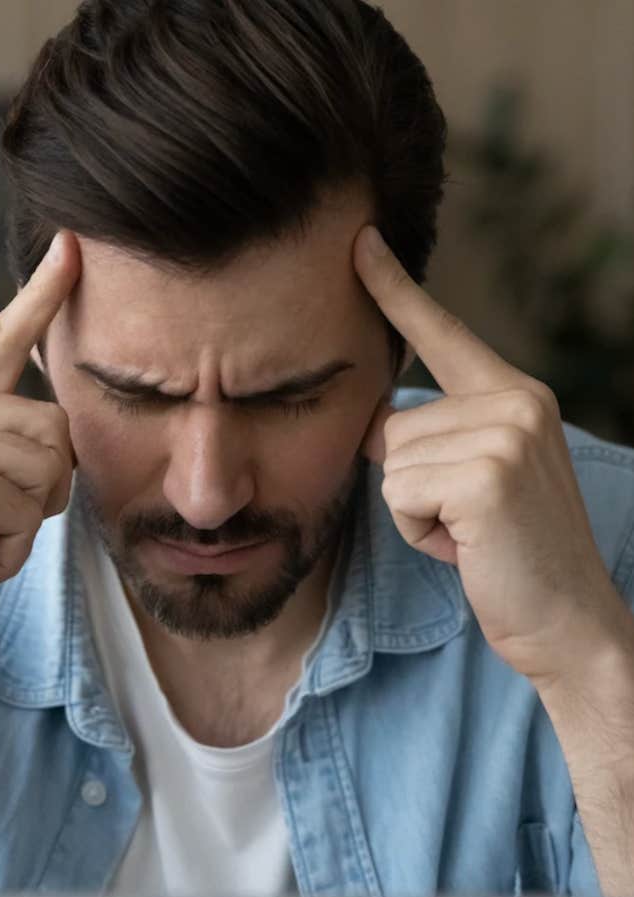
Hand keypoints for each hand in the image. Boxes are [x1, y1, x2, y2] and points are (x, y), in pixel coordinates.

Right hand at [0, 230, 80, 674]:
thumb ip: (5, 451)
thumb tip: (62, 435)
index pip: (1, 340)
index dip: (42, 297)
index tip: (71, 248)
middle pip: (61, 427)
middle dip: (44, 493)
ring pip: (55, 469)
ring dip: (27, 525)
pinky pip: (32, 513)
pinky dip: (12, 552)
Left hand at [353, 225, 630, 687]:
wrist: (568, 621)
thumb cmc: (512, 555)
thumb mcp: (478, 480)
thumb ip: (439, 437)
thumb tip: (377, 423)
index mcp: (515, 395)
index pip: (444, 332)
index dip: (396, 289)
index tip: (358, 242)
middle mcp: (518, 400)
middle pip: (394, 424)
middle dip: (413, 484)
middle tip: (468, 519)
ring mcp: (508, 433)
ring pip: (392, 461)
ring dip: (416, 510)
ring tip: (470, 532)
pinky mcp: (488, 476)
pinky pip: (399, 493)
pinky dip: (419, 531)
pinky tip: (467, 546)